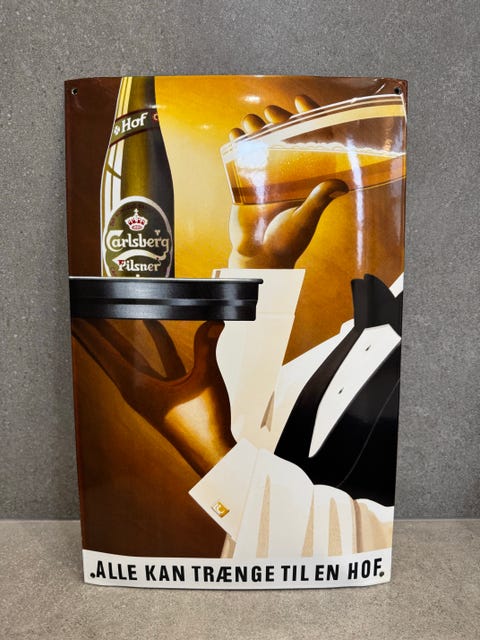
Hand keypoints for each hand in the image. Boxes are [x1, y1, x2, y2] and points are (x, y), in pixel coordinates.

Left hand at [72, 318, 234, 475]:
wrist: (212, 453)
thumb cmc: (205, 422)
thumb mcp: (206, 380)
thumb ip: (207, 348)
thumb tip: (214, 321)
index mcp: (137, 387)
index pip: (105, 353)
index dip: (90, 332)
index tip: (75, 315)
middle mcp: (135, 391)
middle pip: (106, 356)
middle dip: (92, 334)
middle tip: (77, 312)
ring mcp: (144, 394)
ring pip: (119, 362)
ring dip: (109, 343)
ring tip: (96, 324)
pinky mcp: (156, 396)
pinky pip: (137, 366)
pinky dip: (133, 350)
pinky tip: (143, 333)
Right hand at [228, 95, 347, 268]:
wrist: (259, 257)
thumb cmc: (286, 242)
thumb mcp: (304, 221)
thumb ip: (317, 203)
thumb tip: (339, 185)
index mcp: (309, 178)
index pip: (314, 141)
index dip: (310, 118)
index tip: (299, 101)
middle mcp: (290, 173)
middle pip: (287, 136)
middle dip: (280, 119)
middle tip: (270, 113)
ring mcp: (268, 176)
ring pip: (263, 143)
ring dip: (256, 128)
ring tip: (249, 123)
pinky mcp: (248, 182)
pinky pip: (242, 157)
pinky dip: (237, 143)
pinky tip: (234, 135)